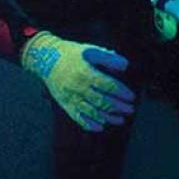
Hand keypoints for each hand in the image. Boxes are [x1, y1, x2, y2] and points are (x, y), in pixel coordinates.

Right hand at [20, 32, 135, 131]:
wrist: (46, 59)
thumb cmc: (72, 54)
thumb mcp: (90, 50)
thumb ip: (108, 58)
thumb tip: (125, 66)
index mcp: (86, 72)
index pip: (108, 85)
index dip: (121, 92)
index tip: (132, 97)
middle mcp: (78, 87)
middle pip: (102, 100)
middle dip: (118, 107)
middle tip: (130, 110)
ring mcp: (71, 97)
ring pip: (91, 111)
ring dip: (107, 117)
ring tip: (120, 120)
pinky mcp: (64, 103)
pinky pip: (77, 117)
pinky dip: (88, 123)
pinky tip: (100, 127)